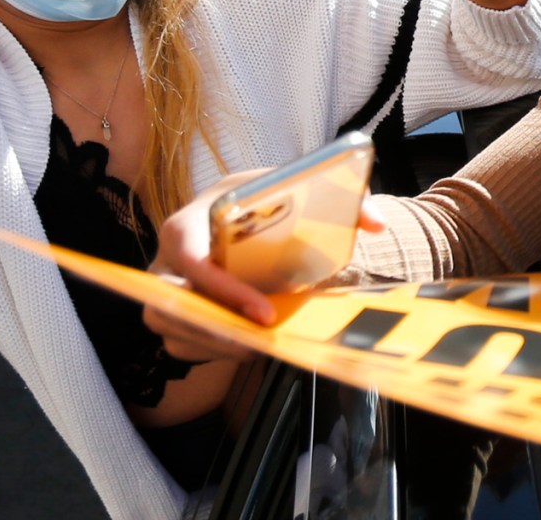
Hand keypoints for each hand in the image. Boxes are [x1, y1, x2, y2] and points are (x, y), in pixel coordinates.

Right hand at [143, 172, 388, 362]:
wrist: (239, 213)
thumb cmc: (259, 202)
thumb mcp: (291, 189)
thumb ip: (339, 203)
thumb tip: (375, 223)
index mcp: (188, 222)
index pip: (190, 258)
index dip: (223, 291)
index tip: (264, 312)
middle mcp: (166, 257)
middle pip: (168, 303)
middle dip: (214, 329)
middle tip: (261, 340)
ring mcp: (165, 288)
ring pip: (170, 329)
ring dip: (214, 345)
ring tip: (259, 345)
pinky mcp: (172, 312)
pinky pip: (179, 344)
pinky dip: (211, 352)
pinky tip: (246, 345)